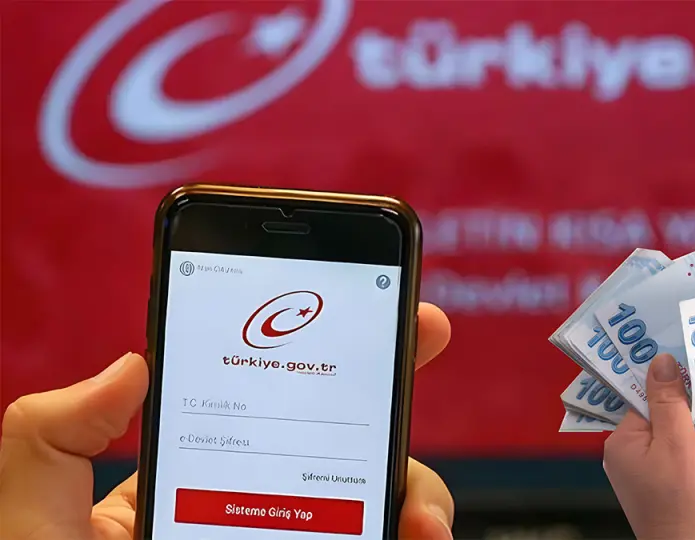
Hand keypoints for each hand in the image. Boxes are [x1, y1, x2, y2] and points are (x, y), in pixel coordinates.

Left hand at [0, 302, 454, 539]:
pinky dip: (419, 537)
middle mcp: (259, 512)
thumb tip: (127, 364)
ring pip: (381, 499)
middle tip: (422, 334)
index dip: (316, 345)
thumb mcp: (36, 521)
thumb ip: (54, 440)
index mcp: (196, 482)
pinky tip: (420, 538)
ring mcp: (299, 539)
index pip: (263, 401)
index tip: (361, 302)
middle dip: (393, 383)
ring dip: (419, 488)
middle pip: (344, 438)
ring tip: (419, 513)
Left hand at [603, 354, 694, 539]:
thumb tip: (660, 360)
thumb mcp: (679, 443)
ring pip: (682, 441)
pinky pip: (686, 463)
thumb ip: (670, 401)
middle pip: (666, 420)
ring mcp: (644, 474)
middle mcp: (628, 455)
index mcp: (622, 441)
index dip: (674, 389)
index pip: (646, 399)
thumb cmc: (683, 502)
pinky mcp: (663, 488)